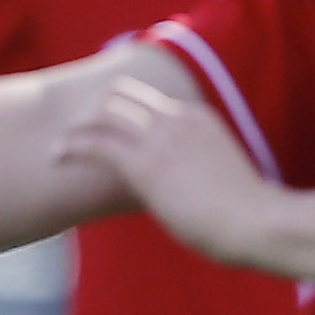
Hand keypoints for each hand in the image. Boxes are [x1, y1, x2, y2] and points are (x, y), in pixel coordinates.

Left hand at [57, 76, 287, 268]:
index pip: (150, 101)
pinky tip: (56, 157)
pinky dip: (71, 146)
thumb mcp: (221, 175)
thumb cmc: (248, 212)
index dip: (122, 110)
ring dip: (77, 127)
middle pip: (122, 93)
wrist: (258, 221)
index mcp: (199, 118)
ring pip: (104, 112)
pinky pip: (95, 143)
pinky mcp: (144, 164)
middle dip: (93, 110)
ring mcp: (160, 138)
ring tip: (60, 146)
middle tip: (76, 133)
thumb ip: (198, 166)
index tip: (104, 126)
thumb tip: (186, 185)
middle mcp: (177, 118)